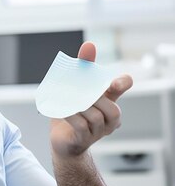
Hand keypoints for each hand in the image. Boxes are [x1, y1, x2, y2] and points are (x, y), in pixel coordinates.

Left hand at [50, 41, 132, 157]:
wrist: (62, 140)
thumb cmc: (72, 111)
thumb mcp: (76, 88)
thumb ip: (83, 68)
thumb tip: (89, 46)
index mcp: (108, 101)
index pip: (122, 88)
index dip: (122, 83)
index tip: (115, 80)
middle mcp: (108, 118)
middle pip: (112, 108)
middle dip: (95, 98)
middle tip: (77, 91)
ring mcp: (98, 131)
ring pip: (96, 117)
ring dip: (80, 107)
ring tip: (67, 100)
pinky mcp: (83, 138)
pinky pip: (81, 126)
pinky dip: (71, 115)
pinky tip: (63, 110)